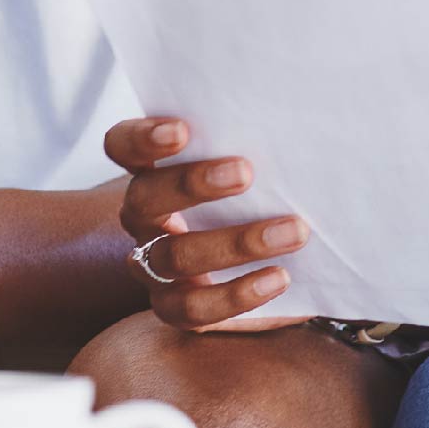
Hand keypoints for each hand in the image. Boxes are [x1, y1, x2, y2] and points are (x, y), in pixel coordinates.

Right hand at [106, 116, 308, 331]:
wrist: (272, 261)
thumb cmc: (261, 195)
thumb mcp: (258, 166)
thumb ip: (262, 144)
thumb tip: (304, 120)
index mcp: (153, 170)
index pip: (124, 145)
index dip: (142, 138)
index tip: (181, 131)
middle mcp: (144, 216)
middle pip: (144, 198)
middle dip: (191, 184)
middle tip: (245, 172)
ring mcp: (154, 265)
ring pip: (174, 256)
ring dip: (235, 243)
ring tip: (294, 231)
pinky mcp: (175, 306)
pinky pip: (192, 307)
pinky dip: (236, 294)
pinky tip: (279, 277)